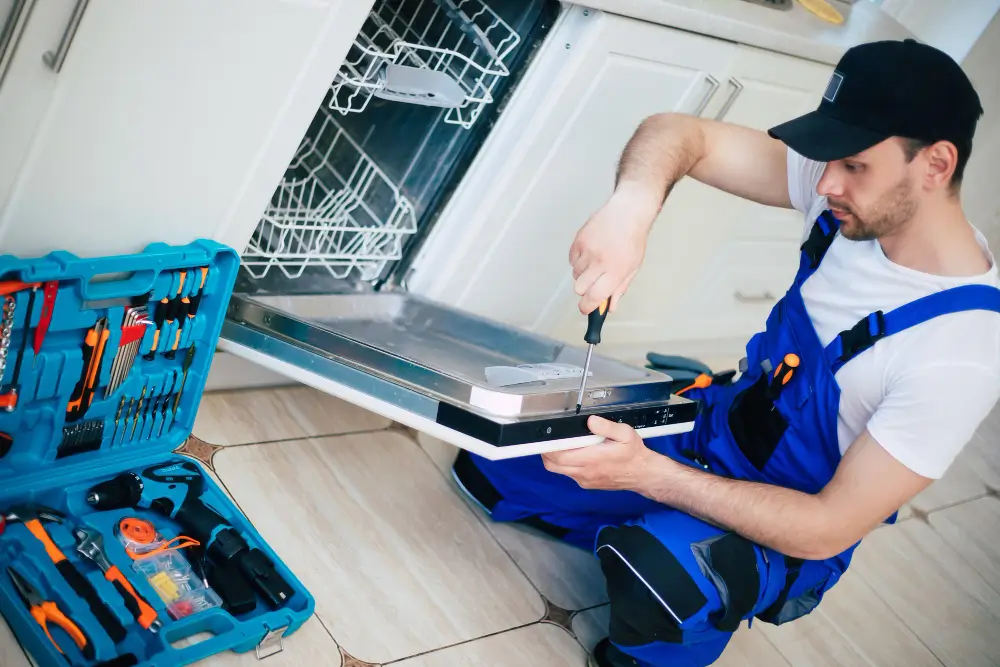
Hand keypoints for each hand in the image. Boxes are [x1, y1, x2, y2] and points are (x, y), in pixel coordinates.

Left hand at [541, 415, 661, 491]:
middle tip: (549, 438)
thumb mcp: (625, 434)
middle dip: (547, 452)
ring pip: (559, 470)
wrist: (643, 475)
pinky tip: (574, 454)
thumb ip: (607, 427)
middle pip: (553, 465)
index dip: (549, 447)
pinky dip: (565, 464)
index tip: (545, 437)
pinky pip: (569, 474)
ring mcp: (584, 480)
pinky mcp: (587, 483)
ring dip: (555, 458)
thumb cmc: (634, 454)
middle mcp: (585, 472)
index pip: (560, 456)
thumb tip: (591, 421)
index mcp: (592, 459)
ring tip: (561, 444)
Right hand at [569, 181, 660, 314]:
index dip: (587, 307)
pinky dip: (579, 260)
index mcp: (615, 271)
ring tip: (596, 260)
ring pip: (575, 274)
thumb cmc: (633, 239)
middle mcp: (599, 261)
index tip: (586, 309)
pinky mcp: (578, 240)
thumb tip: (610, 307)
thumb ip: (620, 288)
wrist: (627, 211)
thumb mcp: (633, 267)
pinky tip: (591, 251)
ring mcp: (587, 250)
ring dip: (583, 273)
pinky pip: (571, 260)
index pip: (594, 297)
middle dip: (585, 289)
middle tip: (595, 282)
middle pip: (579, 289)